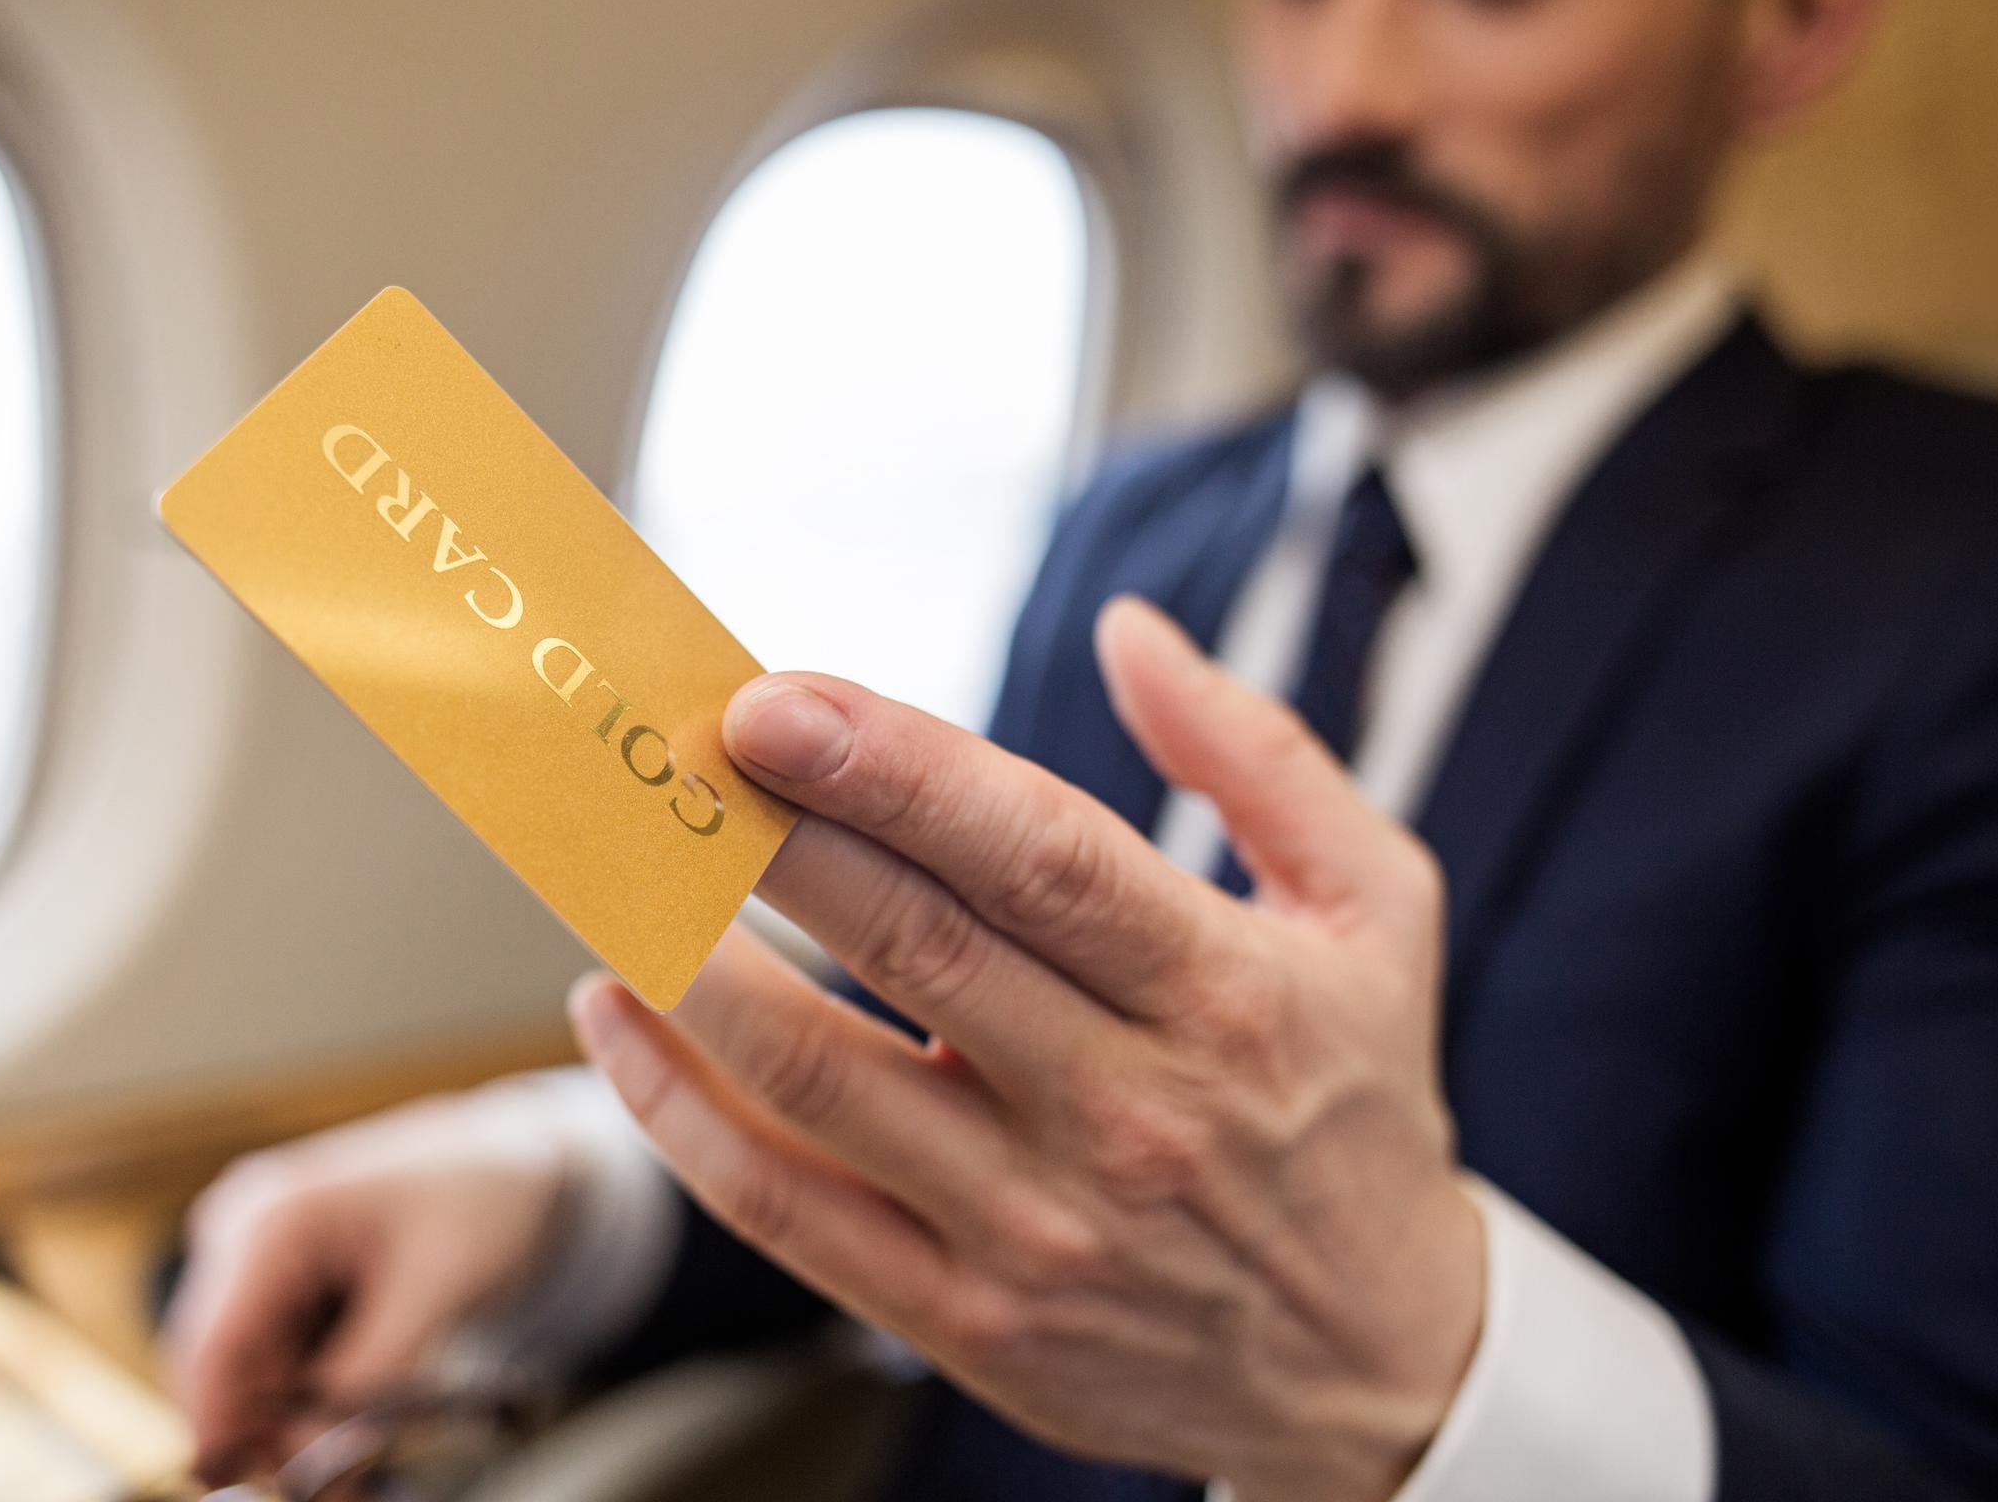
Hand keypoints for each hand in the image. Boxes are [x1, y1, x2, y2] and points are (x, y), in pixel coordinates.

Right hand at [162, 1090, 571, 1482]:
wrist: (512, 1157)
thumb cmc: (483, 1194)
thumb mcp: (441, 1283)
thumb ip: (376, 1369)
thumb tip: (324, 1455)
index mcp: (273, 1217)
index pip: (215, 1347)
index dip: (229, 1430)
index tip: (280, 1485)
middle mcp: (244, 1229)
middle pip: (219, 1366)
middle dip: (266, 1433)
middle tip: (336, 1486)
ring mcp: (255, 1250)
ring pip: (243, 1370)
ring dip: (286, 1421)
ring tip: (356, 1462)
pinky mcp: (278, 1274)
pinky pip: (272, 1355)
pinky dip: (303, 1395)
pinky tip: (351, 1413)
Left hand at [569, 596, 1483, 1499]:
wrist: (1382, 1367)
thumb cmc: (1361, 1105)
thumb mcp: (1378, 908)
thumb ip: (1258, 755)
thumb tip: (1131, 628)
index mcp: (1219, 991)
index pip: (1037, 857)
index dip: (894, 770)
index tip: (771, 698)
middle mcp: (1124, 1113)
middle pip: (908, 948)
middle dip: (765, 834)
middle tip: (657, 750)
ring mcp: (1034, 1231)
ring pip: (816, 1082)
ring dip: (692, 964)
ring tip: (616, 865)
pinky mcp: (967, 1324)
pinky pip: (786, 1211)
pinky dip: (679, 1114)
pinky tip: (620, 1020)